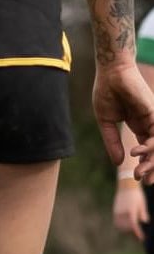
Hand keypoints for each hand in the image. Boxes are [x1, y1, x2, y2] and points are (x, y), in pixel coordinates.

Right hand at [93, 63, 153, 178]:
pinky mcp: (153, 112)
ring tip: (140, 172)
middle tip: (143, 181)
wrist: (111, 72)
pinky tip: (136, 153)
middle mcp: (149, 124)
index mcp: (138, 125)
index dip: (144, 164)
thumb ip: (111, 142)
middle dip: (151, 167)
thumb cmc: (106, 92)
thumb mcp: (106, 122)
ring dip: (151, 161)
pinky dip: (149, 146)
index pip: (146, 150)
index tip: (138, 177)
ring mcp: (153, 118)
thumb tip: (117, 163)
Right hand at [112, 176, 147, 240]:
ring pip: (120, 226)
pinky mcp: (115, 211)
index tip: (142, 238)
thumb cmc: (137, 195)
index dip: (138, 233)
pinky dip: (121, 226)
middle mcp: (123, 212)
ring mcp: (117, 212)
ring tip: (132, 231)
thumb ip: (143, 213)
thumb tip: (145, 221)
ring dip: (126, 230)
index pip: (134, 225)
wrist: (126, 186)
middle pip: (127, 228)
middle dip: (133, 233)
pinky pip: (116, 222)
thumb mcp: (142, 203)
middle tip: (139, 236)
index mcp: (131, 210)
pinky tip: (126, 226)